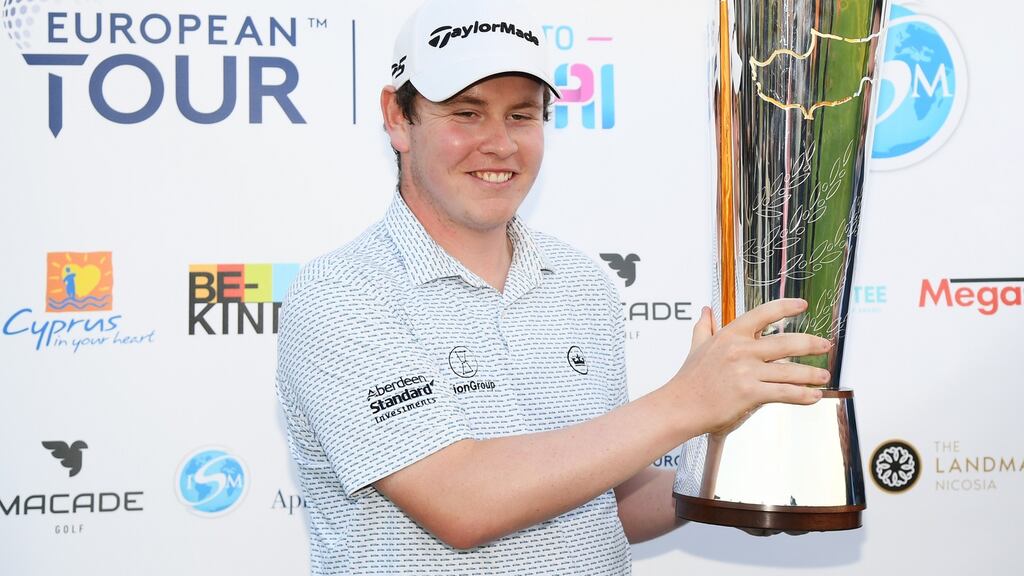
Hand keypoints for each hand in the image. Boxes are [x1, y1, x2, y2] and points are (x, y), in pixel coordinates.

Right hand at [668, 299, 829, 436]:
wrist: (680, 406)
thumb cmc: (689, 379)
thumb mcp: (697, 347)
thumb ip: (704, 327)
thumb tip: (705, 310)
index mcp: (730, 335)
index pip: (763, 314)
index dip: (785, 307)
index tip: (802, 306)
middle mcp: (741, 350)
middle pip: (787, 343)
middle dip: (811, 344)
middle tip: (825, 345)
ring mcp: (746, 372)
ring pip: (790, 371)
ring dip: (812, 374)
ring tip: (824, 376)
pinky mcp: (750, 394)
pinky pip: (785, 393)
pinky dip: (803, 395)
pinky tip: (814, 396)